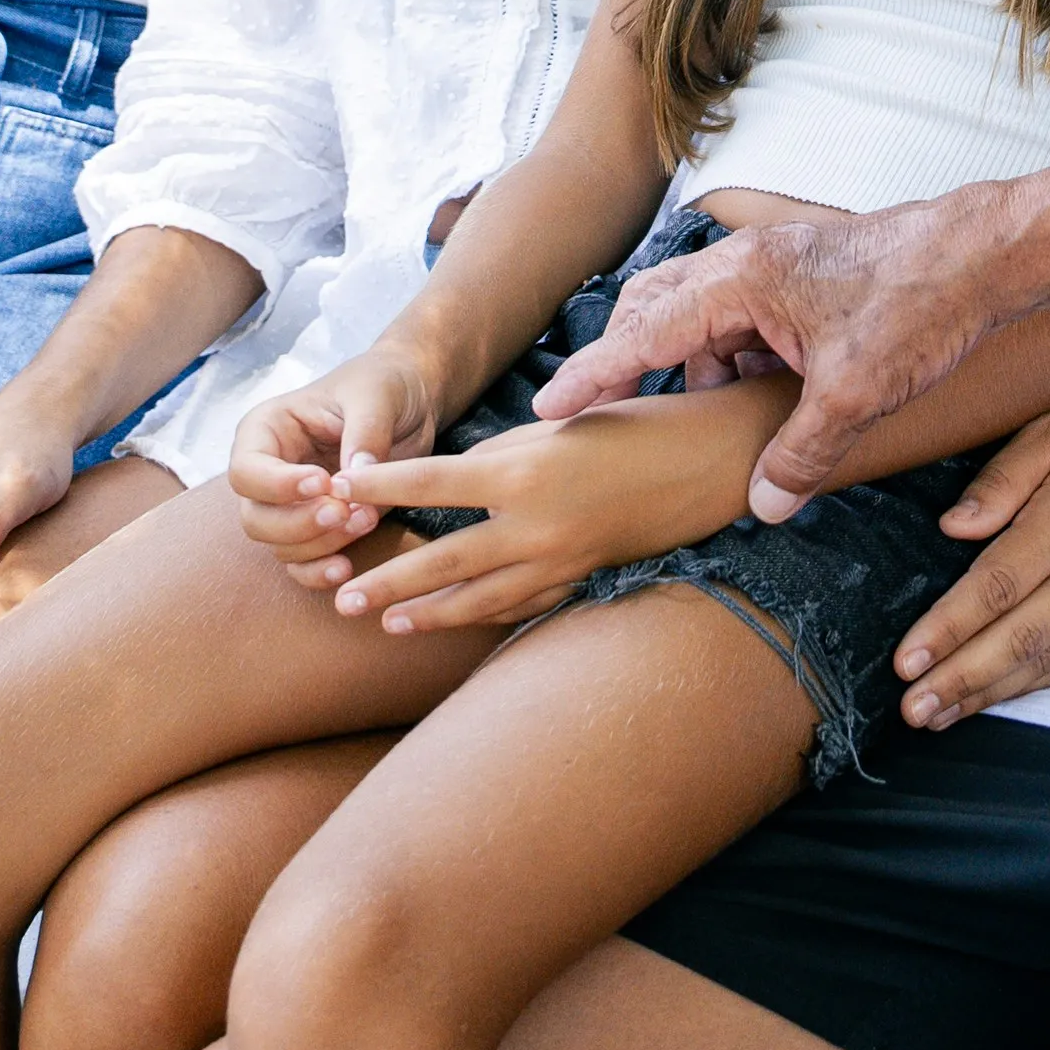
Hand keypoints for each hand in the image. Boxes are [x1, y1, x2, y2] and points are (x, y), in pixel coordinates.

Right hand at [228, 347, 444, 573]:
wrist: (412, 400)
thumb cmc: (384, 384)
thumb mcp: (377, 393)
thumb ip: (365, 431)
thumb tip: (355, 479)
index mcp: (267, 430)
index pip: (247, 471)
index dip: (278, 486)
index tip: (323, 482)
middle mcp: (269, 472)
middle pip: (255, 518)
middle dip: (299, 523)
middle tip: (346, 512)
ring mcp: (289, 505)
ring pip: (279, 547)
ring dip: (321, 544)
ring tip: (367, 519)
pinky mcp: (316, 529)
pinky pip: (301, 565)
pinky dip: (318, 573)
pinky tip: (346, 568)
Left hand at [318, 418, 635, 634]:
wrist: (710, 462)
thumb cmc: (636, 426)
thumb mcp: (560, 426)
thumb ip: (500, 457)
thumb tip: (454, 483)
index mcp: (524, 474)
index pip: (433, 482)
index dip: (382, 486)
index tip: (339, 489)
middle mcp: (536, 526)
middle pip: (444, 561)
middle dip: (388, 583)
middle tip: (342, 601)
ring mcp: (561, 561)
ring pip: (479, 598)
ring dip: (428, 613)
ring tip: (386, 624)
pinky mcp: (581, 577)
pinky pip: (522, 605)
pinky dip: (484, 615)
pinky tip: (457, 619)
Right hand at [531, 194, 1022, 524]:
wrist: (985, 254)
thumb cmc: (920, 304)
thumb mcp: (855, 396)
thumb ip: (801, 455)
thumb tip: (761, 506)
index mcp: (742, 283)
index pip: (642, 334)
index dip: (593, 376)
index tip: (549, 409)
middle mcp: (748, 262)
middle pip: (659, 312)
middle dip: (640, 366)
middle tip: (629, 422)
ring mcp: (776, 263)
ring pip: (705, 316)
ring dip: (703, 366)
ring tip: (730, 420)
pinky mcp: (804, 273)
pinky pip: (745, 315)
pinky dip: (741, 354)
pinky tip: (772, 393)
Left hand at [889, 351, 1049, 728]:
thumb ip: (1003, 478)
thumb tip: (952, 527)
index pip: (1000, 585)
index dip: (950, 628)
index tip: (906, 660)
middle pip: (1022, 637)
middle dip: (962, 679)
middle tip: (911, 708)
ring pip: (1049, 660)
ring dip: (991, 694)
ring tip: (938, 717)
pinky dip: (1032, 688)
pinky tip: (992, 698)